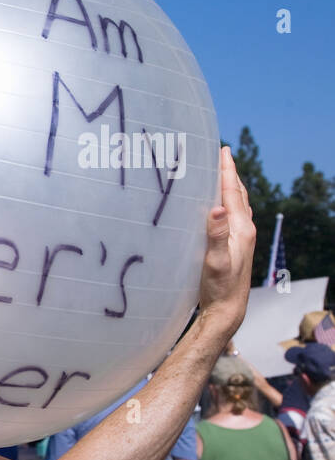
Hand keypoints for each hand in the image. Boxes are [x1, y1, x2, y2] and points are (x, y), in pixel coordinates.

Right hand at [197, 146, 255, 336]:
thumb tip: (218, 208)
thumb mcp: (216, 260)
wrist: (228, 309)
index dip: (227, 170)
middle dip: (230, 173)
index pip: (233, 192)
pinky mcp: (234, 246)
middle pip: (238, 194)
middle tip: (221, 154)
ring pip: (237, 204)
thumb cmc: (219, 287)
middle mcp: (244, 230)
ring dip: (230, 187)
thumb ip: (216, 234)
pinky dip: (227, 202)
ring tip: (222, 174)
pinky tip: (220, 206)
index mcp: (241, 228)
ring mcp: (241, 238)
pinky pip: (232, 216)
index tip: (223, 150)